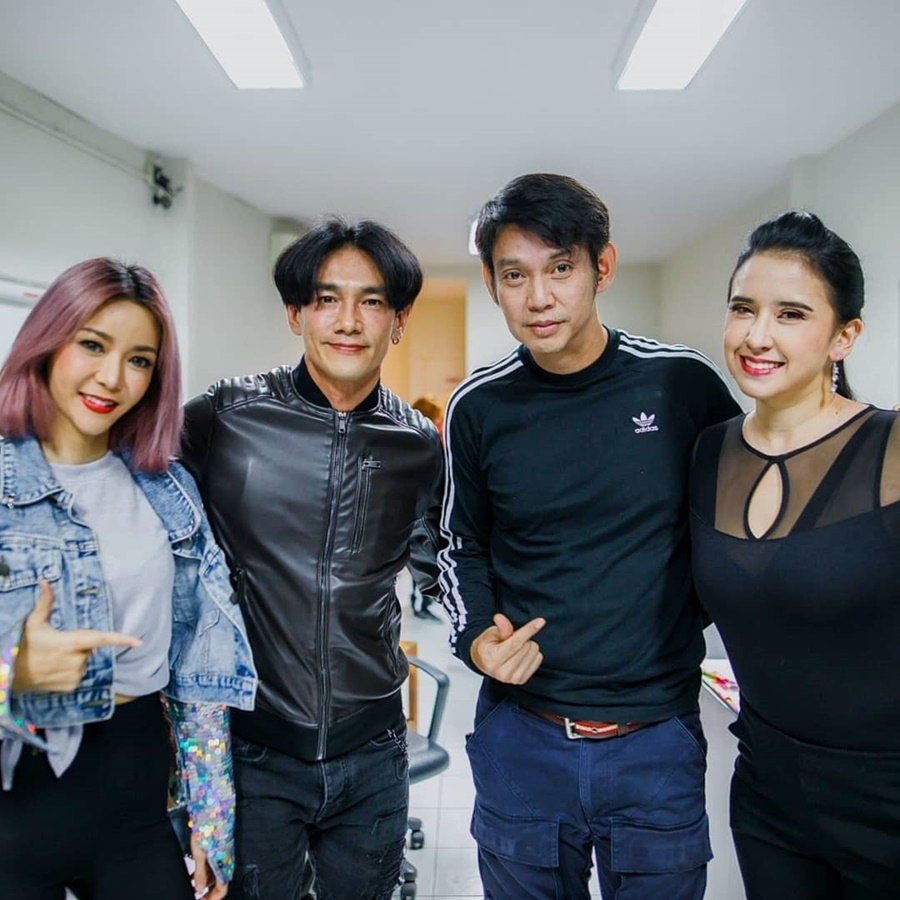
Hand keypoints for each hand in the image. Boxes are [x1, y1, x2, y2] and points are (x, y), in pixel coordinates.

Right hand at [12, 580, 140, 694]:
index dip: (120, 639)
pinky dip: (71, 669)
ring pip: (85, 660)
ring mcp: (75, 675)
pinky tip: (55, 669)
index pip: (101, 639)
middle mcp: (76, 660)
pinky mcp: (72, 685)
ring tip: (54, 658)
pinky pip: (79, 673)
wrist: (10, 676)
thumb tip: (45, 581)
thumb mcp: (33, 623)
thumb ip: (45, 602)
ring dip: (75, 657)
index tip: (138, 641)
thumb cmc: (23, 646)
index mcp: (70, 643)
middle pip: (89, 646)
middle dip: (79, 643)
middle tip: (59, 644)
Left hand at [191, 835, 227, 898]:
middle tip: (195, 897)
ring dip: (204, 884)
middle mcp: (225, 862)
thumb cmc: (208, 829)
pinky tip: (193, 874)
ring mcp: (223, 856)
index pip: (222, 891)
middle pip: (219, 885)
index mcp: (223, 865)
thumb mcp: (199, 854)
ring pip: (215, 876)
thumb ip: (200, 874)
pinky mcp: (219, 849)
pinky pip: (213, 866)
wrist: (214, 809)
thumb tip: (198, 889)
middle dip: (207, 894)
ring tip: (191, 887)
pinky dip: (203, 873)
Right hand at [469, 613, 544, 683]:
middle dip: (522, 638)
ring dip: (527, 646)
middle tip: (510, 641)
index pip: (516, 642)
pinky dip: (531, 654)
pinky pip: (538, 659)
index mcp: (494, 659)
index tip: (540, 621)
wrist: (483, 662)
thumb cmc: (487, 646)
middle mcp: (504, 672)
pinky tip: (520, 655)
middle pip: (527, 646)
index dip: (529, 630)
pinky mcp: (522, 680)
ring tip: (514, 649)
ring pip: (534, 652)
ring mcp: (514, 678)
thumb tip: (500, 618)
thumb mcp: (490, 633)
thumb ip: (499, 627)